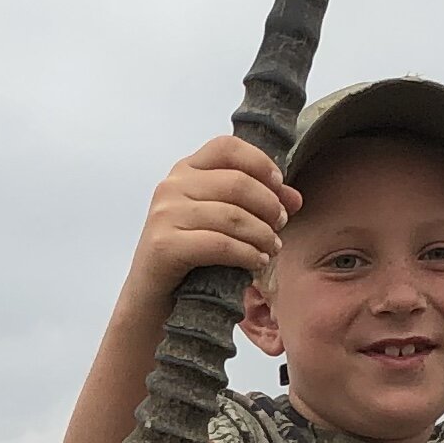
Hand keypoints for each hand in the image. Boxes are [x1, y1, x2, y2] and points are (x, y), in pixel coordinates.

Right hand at [128, 135, 297, 302]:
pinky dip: (247, 254)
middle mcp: (171, 186)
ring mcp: (165, 214)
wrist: (150, 294)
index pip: (227, 147)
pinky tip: (257, 262)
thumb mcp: (220, 221)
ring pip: (232, 216)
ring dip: (262, 234)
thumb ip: (253, 204)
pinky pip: (220, 245)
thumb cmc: (189, 255)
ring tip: (272, 248)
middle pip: (237, 182)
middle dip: (268, 205)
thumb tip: (293, 199)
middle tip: (281, 224)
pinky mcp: (165, 245)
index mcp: (185, 171)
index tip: (279, 186)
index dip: (260, 162)